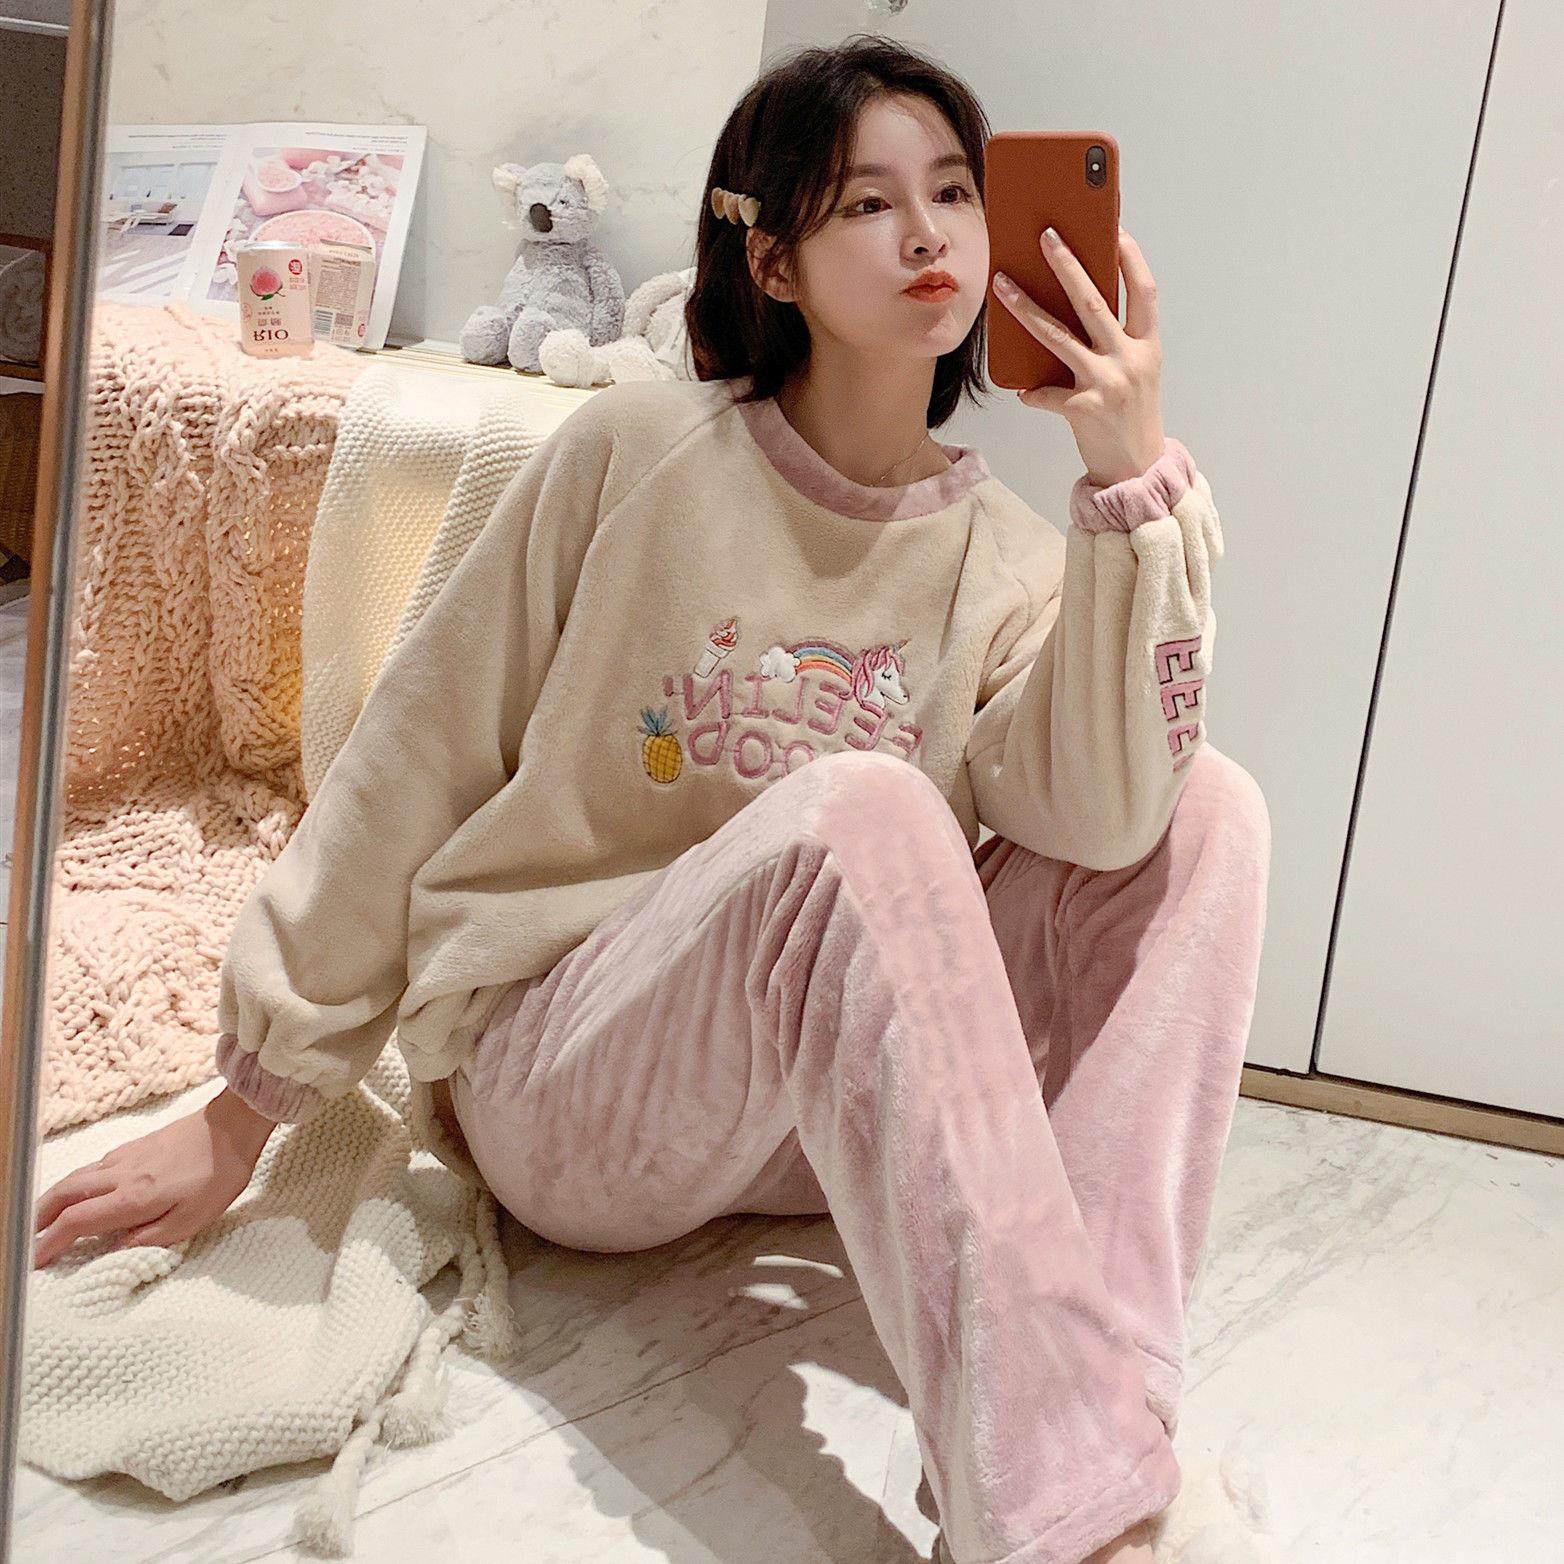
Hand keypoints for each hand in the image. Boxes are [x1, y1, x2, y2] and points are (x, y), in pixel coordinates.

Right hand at [31, 1090, 274, 1268]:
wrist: (233, 1126)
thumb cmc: (219, 1174)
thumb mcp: (192, 1219)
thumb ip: (151, 1238)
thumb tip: (117, 1247)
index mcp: (133, 1197)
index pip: (76, 1222)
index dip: (51, 1243)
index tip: (36, 1261)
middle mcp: (120, 1174)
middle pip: (64, 1194)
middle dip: (38, 1218)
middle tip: (27, 1238)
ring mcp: (125, 1156)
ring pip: (76, 1177)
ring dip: (53, 1199)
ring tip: (43, 1218)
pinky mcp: (135, 1145)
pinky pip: (93, 1166)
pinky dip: (76, 1182)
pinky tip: (81, 1190)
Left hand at [991, 226, 1165, 486]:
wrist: (1136, 469)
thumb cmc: (1131, 416)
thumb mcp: (1135, 373)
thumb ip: (1115, 343)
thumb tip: (1072, 307)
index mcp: (1147, 347)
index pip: (1143, 292)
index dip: (1130, 259)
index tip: (1113, 229)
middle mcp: (1130, 360)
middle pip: (1093, 302)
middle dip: (1067, 265)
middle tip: (1045, 235)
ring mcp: (1107, 384)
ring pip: (1058, 337)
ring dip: (1025, 309)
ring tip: (1001, 285)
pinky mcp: (1084, 410)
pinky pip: (1045, 394)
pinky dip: (1031, 392)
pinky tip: (1021, 389)